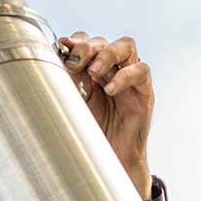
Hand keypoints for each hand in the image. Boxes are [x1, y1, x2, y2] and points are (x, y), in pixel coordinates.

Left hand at [59, 31, 154, 199]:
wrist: (108, 159)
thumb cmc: (89, 131)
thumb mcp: (72, 101)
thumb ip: (67, 80)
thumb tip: (56, 56)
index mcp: (91, 69)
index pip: (87, 41)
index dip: (75, 41)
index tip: (61, 48)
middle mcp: (111, 69)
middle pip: (104, 41)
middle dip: (87, 47)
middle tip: (75, 62)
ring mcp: (129, 78)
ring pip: (126, 46)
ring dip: (107, 54)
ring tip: (93, 72)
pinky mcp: (144, 92)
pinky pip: (141, 71)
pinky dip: (124, 75)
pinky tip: (110, 89)